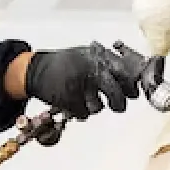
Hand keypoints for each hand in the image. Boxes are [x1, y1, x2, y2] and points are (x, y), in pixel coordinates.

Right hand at [24, 42, 140, 118]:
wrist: (37, 70)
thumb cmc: (65, 62)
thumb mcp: (88, 55)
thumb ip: (108, 63)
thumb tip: (131, 79)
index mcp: (99, 58)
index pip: (125, 74)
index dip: (131, 86)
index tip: (132, 93)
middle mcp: (92, 71)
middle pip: (116, 94)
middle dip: (119, 104)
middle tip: (117, 105)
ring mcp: (80, 86)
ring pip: (99, 107)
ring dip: (95, 106)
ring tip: (86, 98)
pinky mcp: (69, 100)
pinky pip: (84, 114)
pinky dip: (80, 111)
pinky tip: (74, 101)